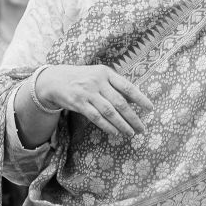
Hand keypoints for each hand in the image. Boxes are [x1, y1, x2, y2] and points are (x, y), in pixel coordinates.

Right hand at [34, 65, 153, 140]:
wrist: (55, 80)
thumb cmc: (82, 78)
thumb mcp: (98, 75)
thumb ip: (114, 86)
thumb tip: (132, 101)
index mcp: (106, 72)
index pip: (127, 86)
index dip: (140, 98)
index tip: (150, 108)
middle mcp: (98, 81)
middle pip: (120, 102)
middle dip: (133, 117)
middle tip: (142, 128)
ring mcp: (87, 92)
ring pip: (109, 112)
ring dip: (122, 124)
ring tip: (131, 133)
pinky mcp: (78, 103)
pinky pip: (96, 117)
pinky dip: (107, 126)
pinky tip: (115, 132)